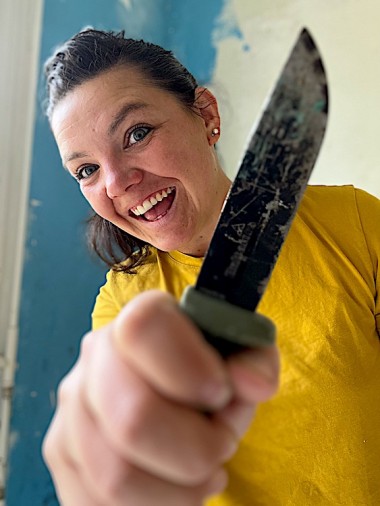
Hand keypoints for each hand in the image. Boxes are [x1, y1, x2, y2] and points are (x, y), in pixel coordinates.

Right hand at [43, 290, 278, 504]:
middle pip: (132, 417)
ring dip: (179, 488)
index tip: (220, 394)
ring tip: (204, 471)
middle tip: (222, 446)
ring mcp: (72, 410)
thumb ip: (255, 362)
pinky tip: (173, 486)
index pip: (143, 328)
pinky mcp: (62, 455)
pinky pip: (99, 504)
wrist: (168, 394)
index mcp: (138, 322)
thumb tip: (253, 384)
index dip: (189, 369)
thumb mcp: (242, 357)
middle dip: (196, 449)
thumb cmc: (207, 375)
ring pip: (116, 475)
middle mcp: (94, 360)